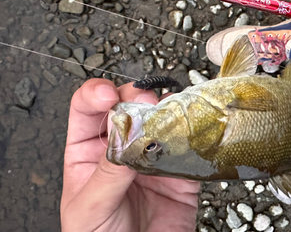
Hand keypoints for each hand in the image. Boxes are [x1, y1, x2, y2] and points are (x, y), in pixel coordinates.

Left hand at [61, 78, 198, 231]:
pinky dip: (190, 133)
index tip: (107, 95)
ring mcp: (151, 155)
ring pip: (160, 118)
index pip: (87, 109)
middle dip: (136, 98)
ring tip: (167, 116)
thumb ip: (108, 172)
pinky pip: (186, 143)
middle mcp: (120, 148)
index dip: (96, 94)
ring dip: (166, 111)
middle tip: (145, 103)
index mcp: (88, 152)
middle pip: (127, 105)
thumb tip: (125, 137)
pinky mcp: (179, 168)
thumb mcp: (90, 207)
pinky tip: (186, 133)